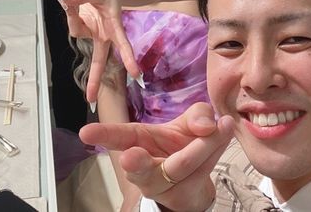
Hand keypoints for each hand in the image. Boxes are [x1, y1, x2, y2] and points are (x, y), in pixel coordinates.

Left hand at [59, 0, 139, 102]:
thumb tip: (65, 1)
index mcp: (114, 26)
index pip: (122, 43)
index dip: (128, 57)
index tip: (136, 73)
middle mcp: (104, 35)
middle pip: (99, 60)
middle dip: (94, 79)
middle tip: (91, 99)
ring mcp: (93, 33)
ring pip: (77, 30)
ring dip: (73, 15)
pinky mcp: (85, 29)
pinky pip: (73, 24)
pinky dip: (71, 13)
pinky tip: (71, 3)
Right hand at [80, 103, 234, 211]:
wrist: (196, 179)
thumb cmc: (182, 144)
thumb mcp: (186, 123)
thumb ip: (196, 115)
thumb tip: (207, 122)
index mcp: (137, 144)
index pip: (117, 138)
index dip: (102, 135)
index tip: (86, 133)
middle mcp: (146, 170)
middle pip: (142, 169)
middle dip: (136, 163)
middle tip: (129, 157)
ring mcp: (166, 186)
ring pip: (181, 166)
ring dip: (199, 146)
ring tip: (216, 125)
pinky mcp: (188, 195)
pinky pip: (203, 172)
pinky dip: (216, 148)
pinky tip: (225, 129)